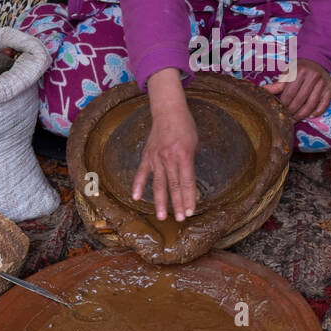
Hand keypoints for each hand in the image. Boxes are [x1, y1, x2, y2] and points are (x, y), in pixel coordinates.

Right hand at [132, 69, 198, 220]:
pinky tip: (136, 197)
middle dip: (177, 204)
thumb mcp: (195, 144)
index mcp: (184, 155)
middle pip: (174, 186)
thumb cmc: (185, 127)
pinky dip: (138, 185)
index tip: (190, 211)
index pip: (187, 181)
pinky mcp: (147, 156)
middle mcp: (169, 158)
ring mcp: (156, 157)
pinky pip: (142, 173)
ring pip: (158, 183)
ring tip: (161, 216)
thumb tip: (188, 181)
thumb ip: (190, 164)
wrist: (168, 111)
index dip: (189, 198)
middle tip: (180, 219)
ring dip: (160, 201)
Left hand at [263, 59, 330, 121]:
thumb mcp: (288, 72)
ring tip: (296, 119)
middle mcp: (312, 77)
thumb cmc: (299, 67)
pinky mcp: (329, 88)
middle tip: (287, 118)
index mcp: (299, 71)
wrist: (317, 58)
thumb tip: (263, 90)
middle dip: (292, 111)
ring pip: (311, 104)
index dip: (284, 104)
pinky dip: (317, 112)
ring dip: (303, 114)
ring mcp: (322, 83)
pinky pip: (324, 103)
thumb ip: (278, 83)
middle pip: (300, 100)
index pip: (289, 93)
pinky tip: (310, 116)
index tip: (280, 110)